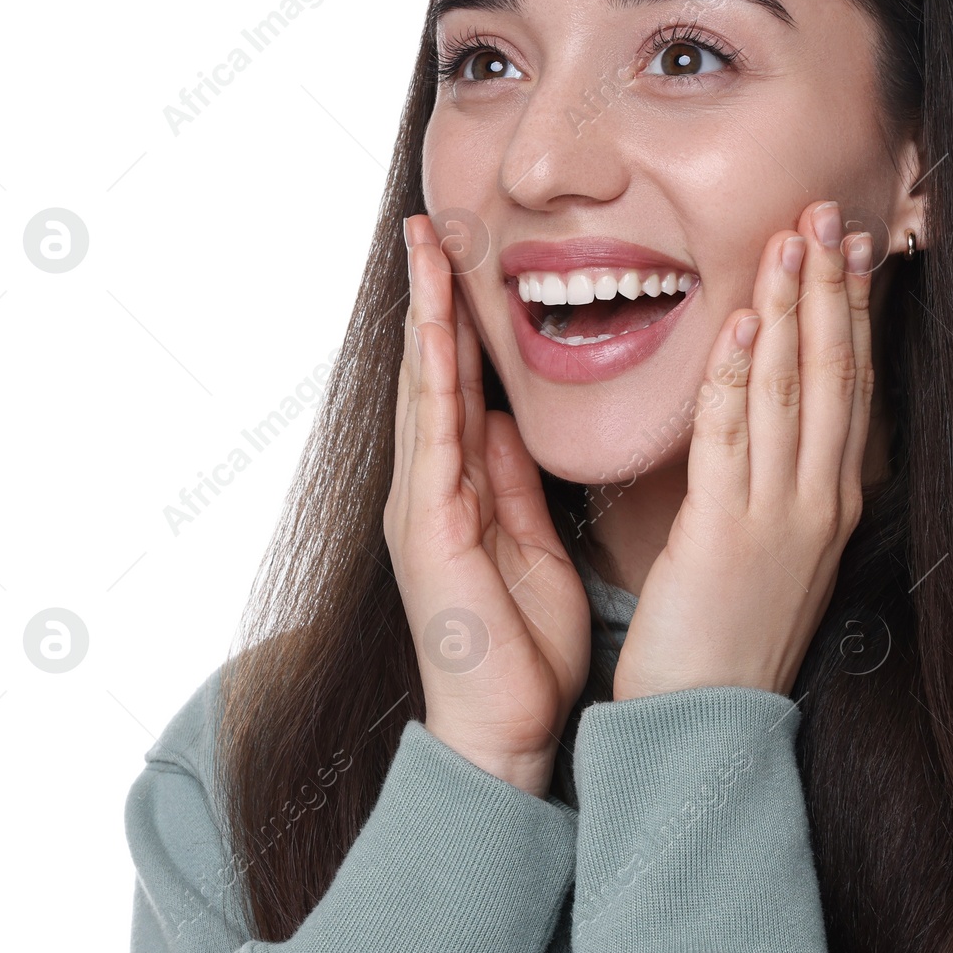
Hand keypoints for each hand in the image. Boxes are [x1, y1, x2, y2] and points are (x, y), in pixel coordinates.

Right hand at [384, 215, 589, 795]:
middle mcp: (430, 488)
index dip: (459, 319)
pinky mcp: (431, 530)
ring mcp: (422, 506)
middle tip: (429, 223)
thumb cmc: (521, 647)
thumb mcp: (529, 542)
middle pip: (430, 373)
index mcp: (459, 489)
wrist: (506, 729)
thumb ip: (512, 480)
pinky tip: (435, 332)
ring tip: (422, 248)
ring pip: (423, 391)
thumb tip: (506, 419)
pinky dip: (435, 380)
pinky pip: (436, 440)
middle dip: (430, 297)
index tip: (464, 256)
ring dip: (424, 318)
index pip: (458, 385)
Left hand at [612, 200, 873, 700]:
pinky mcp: (727, 533)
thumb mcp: (771, 554)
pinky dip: (742, 376)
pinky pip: (735, 438)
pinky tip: (747, 322)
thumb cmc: (729, 637)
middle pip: (833, 374)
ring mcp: (781, 516)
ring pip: (793, 392)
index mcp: (829, 502)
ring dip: (794, 309)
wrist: (707, 723)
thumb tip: (773, 431)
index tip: (849, 250)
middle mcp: (819, 500)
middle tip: (828, 213)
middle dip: (831, 288)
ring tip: (794, 237)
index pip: (848, 387)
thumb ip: (776, 487)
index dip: (849, 313)